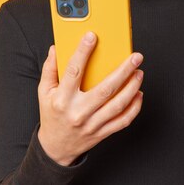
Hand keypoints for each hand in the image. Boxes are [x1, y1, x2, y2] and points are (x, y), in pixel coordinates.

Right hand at [37, 32, 143, 165]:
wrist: (55, 147)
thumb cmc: (51, 115)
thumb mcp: (44, 92)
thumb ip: (49, 69)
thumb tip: (54, 48)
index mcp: (62, 99)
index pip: (73, 71)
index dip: (83, 52)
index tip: (92, 36)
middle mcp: (78, 112)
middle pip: (105, 89)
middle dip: (124, 71)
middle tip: (135, 57)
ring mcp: (92, 124)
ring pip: (118, 105)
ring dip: (132, 87)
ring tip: (139, 73)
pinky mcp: (102, 132)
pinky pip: (123, 120)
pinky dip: (134, 107)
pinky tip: (138, 94)